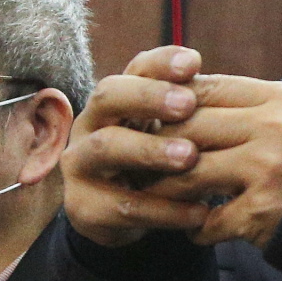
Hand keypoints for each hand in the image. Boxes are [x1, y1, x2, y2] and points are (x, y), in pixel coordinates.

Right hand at [62, 47, 214, 248]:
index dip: (162, 64)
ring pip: (107, 148)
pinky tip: (199, 212)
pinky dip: (164, 210)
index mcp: (115, 99)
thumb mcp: (170, 133)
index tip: (194, 63)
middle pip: (108, 97)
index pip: (134, 68)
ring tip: (190, 156)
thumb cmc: (154, 161)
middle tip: (188, 104)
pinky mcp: (84, 208)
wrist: (124, 217)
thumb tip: (202, 70)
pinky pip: (123, 207)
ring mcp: (80, 166)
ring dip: (150, 149)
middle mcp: (89, 124)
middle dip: (149, 97)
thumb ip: (185, 105)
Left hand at [169, 75, 281, 248]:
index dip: (173, 104)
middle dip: (158, 145)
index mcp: (280, 99)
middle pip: (190, 127)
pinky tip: (194, 229)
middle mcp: (274, 129)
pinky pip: (208, 220)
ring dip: (167, 188)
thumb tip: (186, 92)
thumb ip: (249, 104)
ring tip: (157, 194)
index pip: (208, 88)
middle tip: (139, 159)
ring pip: (189, 173)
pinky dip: (195, 228)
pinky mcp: (261, 212)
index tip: (155, 120)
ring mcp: (267, 170)